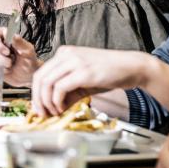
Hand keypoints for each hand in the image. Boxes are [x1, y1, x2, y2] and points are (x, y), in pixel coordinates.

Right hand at [0, 27, 40, 87]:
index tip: (7, 51)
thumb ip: (21, 43)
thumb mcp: (28, 51)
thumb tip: (14, 36)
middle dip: (2, 57)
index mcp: (3, 35)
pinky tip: (5, 69)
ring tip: (10, 64)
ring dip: (2, 64)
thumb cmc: (28, 61)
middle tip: (10, 58)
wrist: (27, 75)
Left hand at [32, 46, 152, 115]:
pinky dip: (57, 101)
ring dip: (47, 102)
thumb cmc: (109, 73)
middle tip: (42, 113)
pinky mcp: (83, 72)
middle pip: (40, 78)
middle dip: (38, 99)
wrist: (132, 67)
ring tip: (55, 112)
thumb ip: (68, 92)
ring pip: (47, 83)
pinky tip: (63, 108)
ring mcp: (74, 61)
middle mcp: (66, 54)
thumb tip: (52, 108)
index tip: (39, 108)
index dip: (36, 93)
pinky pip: (60, 88)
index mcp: (64, 54)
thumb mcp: (84, 81)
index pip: (40, 73)